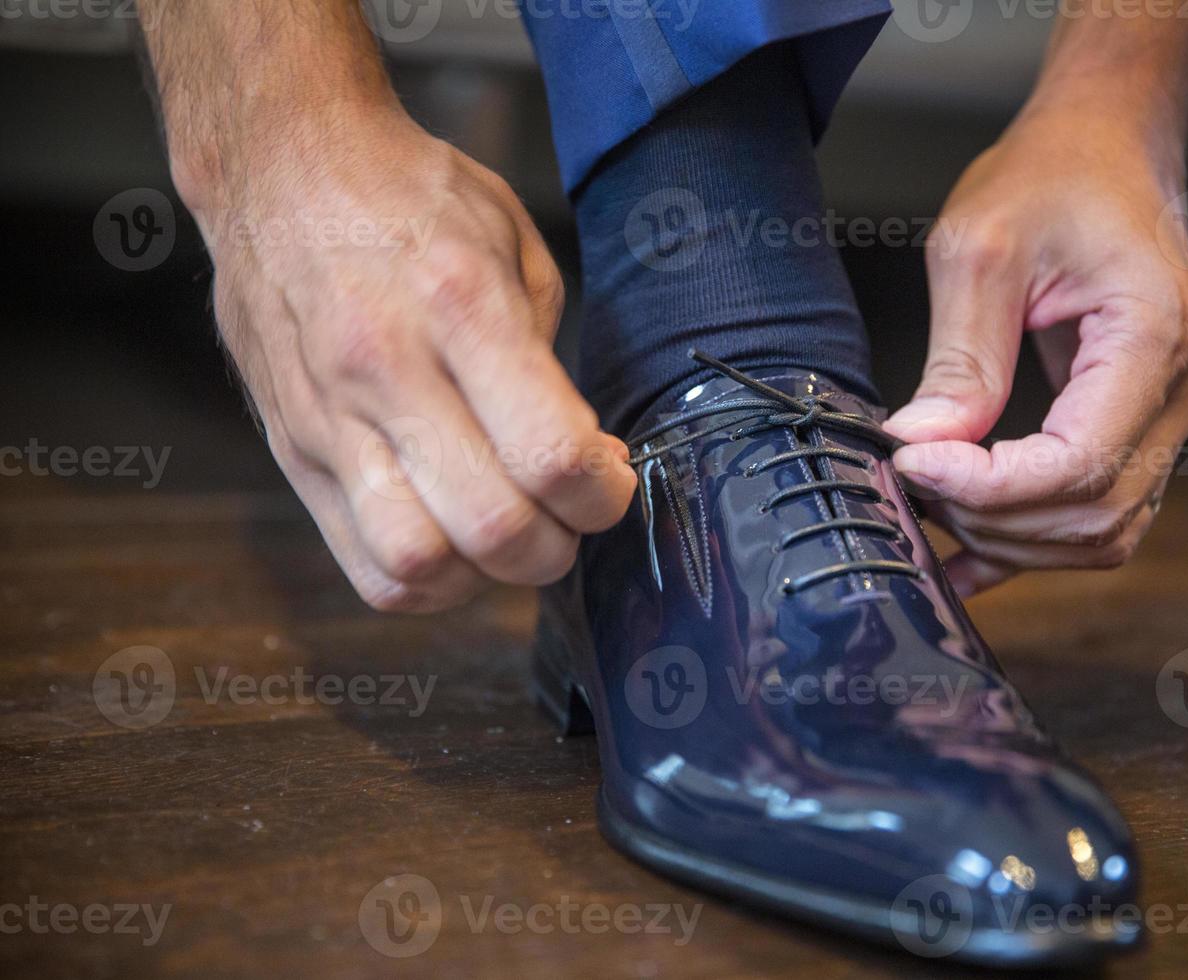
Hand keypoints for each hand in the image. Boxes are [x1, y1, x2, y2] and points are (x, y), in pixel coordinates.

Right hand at [197, 103, 635, 610]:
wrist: (278, 167)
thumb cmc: (407, 196)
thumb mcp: (512, 242)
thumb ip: (547, 359)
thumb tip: (580, 461)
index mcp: (459, 303)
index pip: (549, 452)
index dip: (602, 494)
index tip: (609, 482)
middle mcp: (387, 369)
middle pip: (492, 527)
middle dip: (557, 547)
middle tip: (568, 519)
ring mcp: (330, 419)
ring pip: (419, 562)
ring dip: (486, 575)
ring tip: (506, 536)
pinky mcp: (294, 451)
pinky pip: (364, 564)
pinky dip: (426, 581)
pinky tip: (452, 543)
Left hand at [885, 105, 1187, 594]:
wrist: (1105, 148)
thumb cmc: (1052, 176)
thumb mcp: (981, 249)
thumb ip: (960, 358)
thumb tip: (921, 446)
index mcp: (1155, 334)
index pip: (1082, 463)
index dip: (990, 486)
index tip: (911, 463)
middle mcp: (1185, 385)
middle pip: (1094, 512)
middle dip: (993, 517)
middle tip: (912, 478)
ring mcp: (1176, 410)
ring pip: (1102, 530)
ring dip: (1013, 538)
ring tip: (935, 502)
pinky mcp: (1147, 424)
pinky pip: (1098, 512)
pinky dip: (1031, 541)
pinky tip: (966, 557)